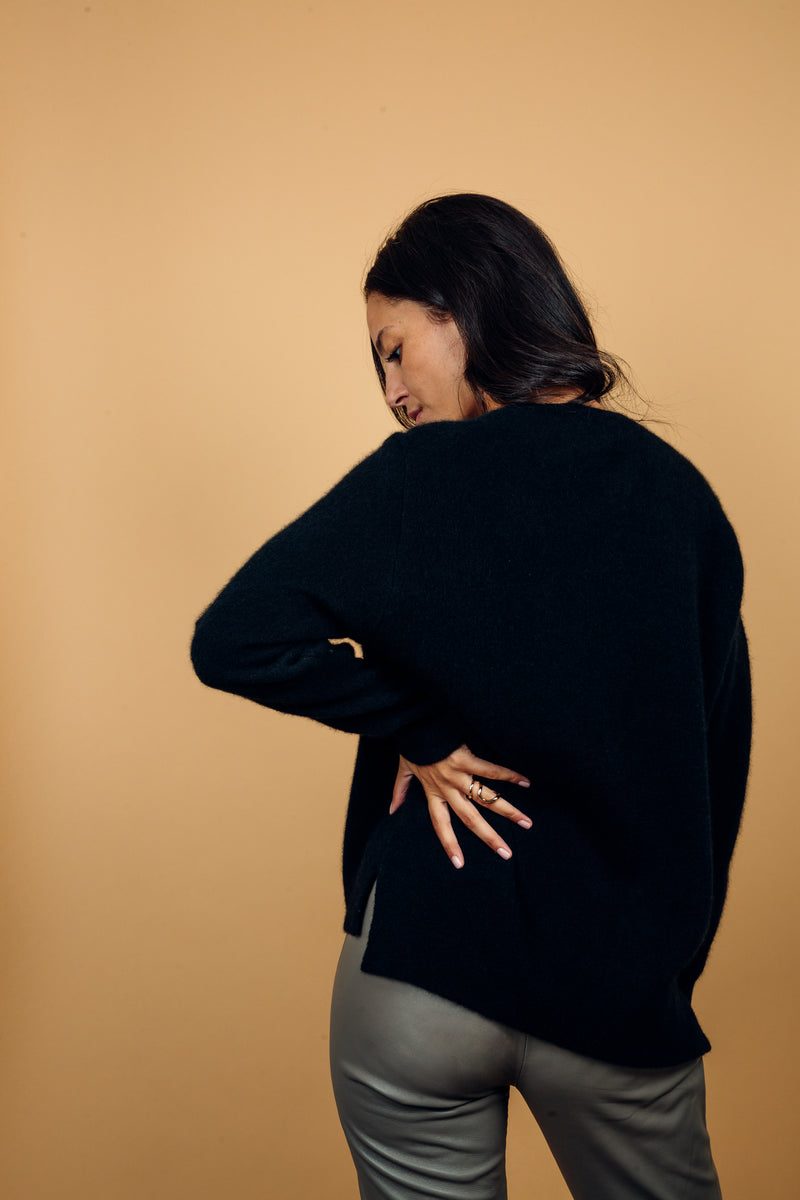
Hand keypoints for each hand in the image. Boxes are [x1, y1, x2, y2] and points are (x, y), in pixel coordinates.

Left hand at [390, 744, 531, 868]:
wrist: (413, 722)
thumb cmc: (411, 745)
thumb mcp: (403, 770)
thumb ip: (399, 791)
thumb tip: (391, 811)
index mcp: (433, 793)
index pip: (440, 825)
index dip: (449, 844)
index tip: (459, 864)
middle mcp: (447, 789)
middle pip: (470, 819)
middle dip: (489, 837)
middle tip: (506, 854)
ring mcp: (458, 775)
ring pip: (486, 798)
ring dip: (508, 811)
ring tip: (526, 822)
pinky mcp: (466, 758)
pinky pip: (490, 770)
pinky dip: (509, 775)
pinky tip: (525, 782)